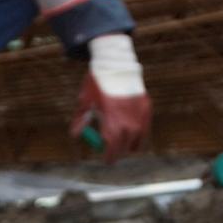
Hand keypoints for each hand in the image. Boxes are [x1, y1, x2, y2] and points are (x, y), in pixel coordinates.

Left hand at [69, 34, 151, 163]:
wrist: (116, 63)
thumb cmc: (97, 82)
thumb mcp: (85, 102)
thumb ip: (80, 120)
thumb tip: (75, 135)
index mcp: (111, 123)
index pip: (113, 149)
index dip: (110, 157)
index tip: (107, 160)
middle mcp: (128, 123)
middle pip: (125, 147)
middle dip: (119, 151)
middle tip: (114, 152)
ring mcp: (140, 116)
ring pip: (139, 140)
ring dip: (131, 145)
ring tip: (125, 145)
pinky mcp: (147, 108)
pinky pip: (145, 128)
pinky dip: (140, 133)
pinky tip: (134, 132)